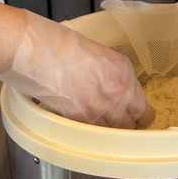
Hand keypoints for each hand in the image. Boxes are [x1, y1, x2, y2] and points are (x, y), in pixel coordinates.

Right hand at [5, 10, 153, 128]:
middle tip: (115, 125)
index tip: (133, 118)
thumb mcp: (94, 53)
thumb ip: (108, 73)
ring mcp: (101, 110)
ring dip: (106, 132)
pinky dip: (88, 134)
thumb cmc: (55, 43)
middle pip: (132, 125)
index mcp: (124, 71)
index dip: (138, 116)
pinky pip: (92, 135)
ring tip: (94, 125)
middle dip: (125, 127)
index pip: (144, 109)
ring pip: (113, 134)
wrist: (33, 50)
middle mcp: (119, 93)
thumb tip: (108, 88)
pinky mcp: (80, 121)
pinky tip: (79, 125)